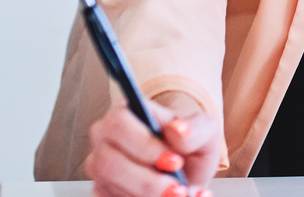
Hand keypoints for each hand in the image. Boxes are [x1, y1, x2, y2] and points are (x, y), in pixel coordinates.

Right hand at [84, 93, 223, 196]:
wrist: (185, 174)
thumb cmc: (189, 148)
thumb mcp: (205, 133)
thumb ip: (196, 129)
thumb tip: (178, 129)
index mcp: (125, 114)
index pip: (118, 123)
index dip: (145, 145)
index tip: (176, 162)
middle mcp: (104, 140)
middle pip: (107, 161)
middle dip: (147, 181)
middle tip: (178, 189)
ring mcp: (98, 169)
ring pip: (108, 186)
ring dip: (146, 196)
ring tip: (176, 195)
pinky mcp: (100, 192)